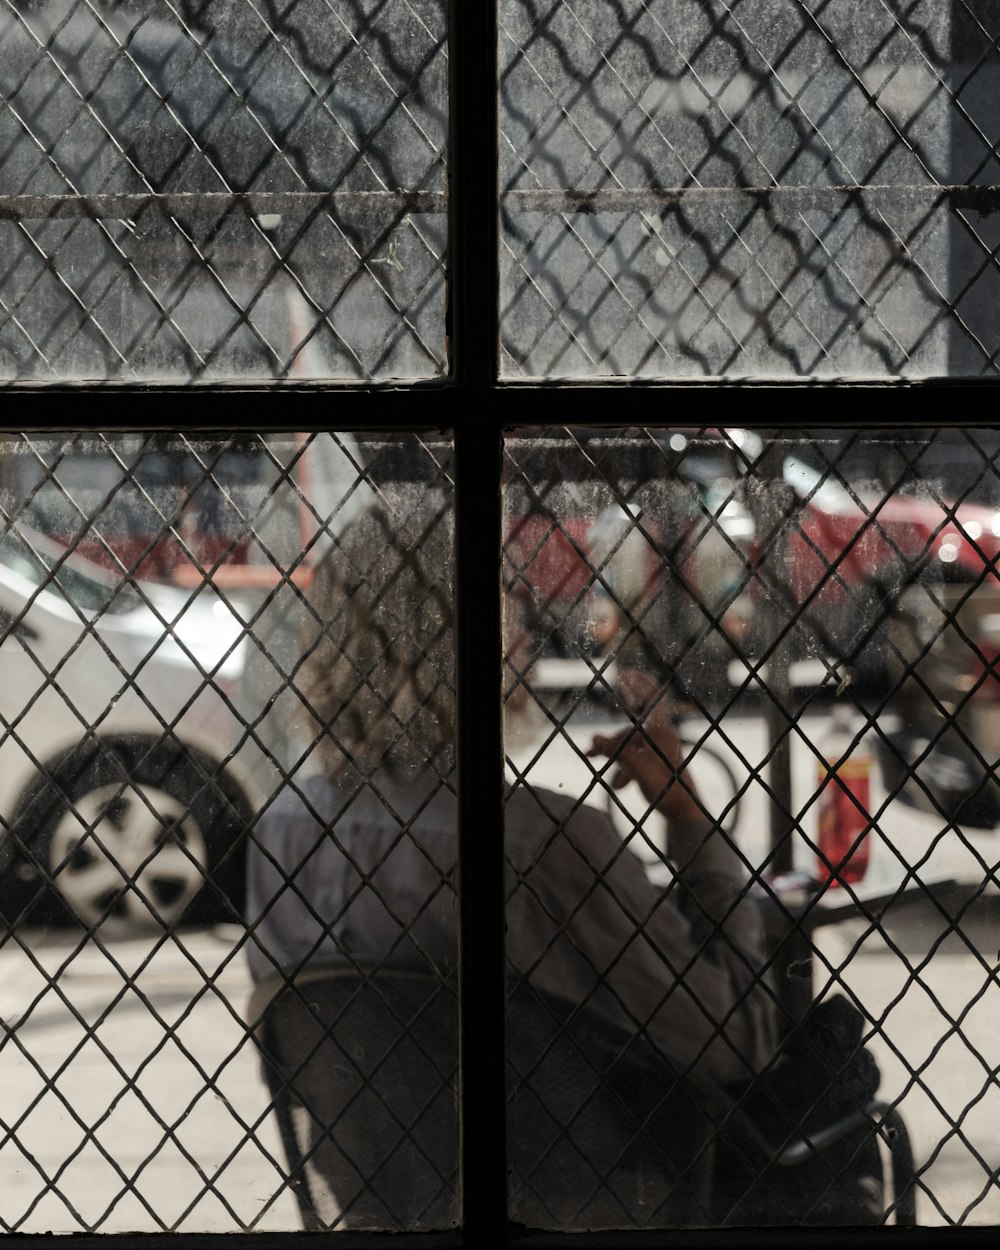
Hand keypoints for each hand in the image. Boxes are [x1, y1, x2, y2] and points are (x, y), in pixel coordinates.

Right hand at [586, 672, 702, 824]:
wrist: (685, 814)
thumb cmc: (667, 791)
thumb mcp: (639, 771)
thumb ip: (617, 753)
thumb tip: (594, 738)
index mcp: (662, 733)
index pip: (653, 699)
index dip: (641, 684)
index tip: (626, 673)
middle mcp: (661, 739)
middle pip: (631, 731)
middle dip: (610, 742)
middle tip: (589, 751)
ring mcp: (660, 752)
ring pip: (631, 748)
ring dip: (614, 758)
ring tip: (597, 773)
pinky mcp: (658, 765)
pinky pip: (636, 760)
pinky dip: (624, 769)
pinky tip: (618, 784)